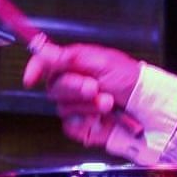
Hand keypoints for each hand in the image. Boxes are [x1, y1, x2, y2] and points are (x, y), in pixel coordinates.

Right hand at [22, 40, 144, 147]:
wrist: (145, 107)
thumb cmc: (129, 80)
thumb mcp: (101, 61)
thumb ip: (69, 57)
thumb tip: (43, 49)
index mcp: (75, 65)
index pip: (46, 64)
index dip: (35, 68)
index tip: (31, 78)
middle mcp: (72, 85)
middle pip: (53, 87)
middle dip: (74, 87)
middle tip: (93, 87)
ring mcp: (75, 107)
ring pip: (63, 108)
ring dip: (87, 105)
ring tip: (108, 103)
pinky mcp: (80, 127)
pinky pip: (69, 126)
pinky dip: (85, 122)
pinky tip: (100, 118)